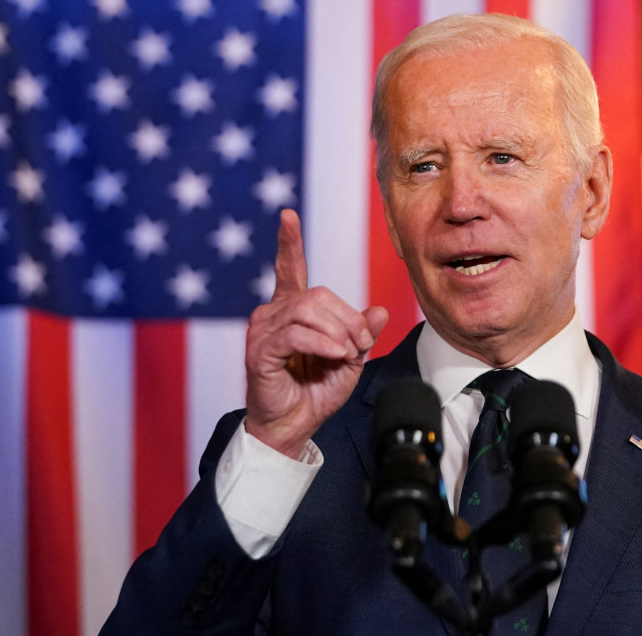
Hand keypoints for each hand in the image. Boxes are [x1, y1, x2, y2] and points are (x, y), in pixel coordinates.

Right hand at [244, 209, 388, 457]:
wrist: (294, 426)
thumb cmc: (316, 392)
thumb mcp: (350, 358)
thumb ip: (362, 332)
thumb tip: (381, 310)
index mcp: (292, 310)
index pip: (289, 268)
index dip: (289, 242)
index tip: (288, 216)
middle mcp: (273, 314)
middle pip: (318, 294)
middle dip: (348, 318)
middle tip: (361, 343)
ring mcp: (263, 330)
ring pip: (308, 310)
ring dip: (338, 332)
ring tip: (347, 354)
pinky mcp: (259, 350)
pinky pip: (297, 333)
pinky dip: (323, 343)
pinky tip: (337, 355)